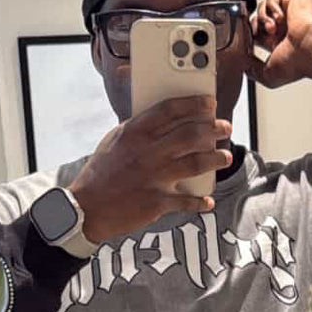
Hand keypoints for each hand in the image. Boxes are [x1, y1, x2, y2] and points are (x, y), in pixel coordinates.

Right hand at [71, 97, 232, 241]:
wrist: (86, 208)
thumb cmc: (101, 173)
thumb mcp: (114, 142)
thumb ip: (137, 129)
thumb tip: (161, 120)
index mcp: (135, 133)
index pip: (170, 110)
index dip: (194, 104)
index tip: (210, 103)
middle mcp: (147, 152)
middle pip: (191, 134)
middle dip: (213, 129)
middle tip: (224, 128)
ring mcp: (154, 177)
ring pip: (196, 163)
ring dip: (216, 159)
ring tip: (225, 157)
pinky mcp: (157, 201)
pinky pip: (187, 201)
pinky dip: (201, 202)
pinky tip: (208, 201)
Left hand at [251, 0, 311, 88]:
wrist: (311, 48)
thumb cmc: (297, 62)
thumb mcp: (268, 75)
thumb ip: (253, 71)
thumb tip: (243, 66)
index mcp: (279, 44)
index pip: (256, 34)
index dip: (249, 36)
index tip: (249, 40)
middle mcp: (284, 28)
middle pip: (257, 19)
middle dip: (255, 26)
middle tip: (262, 34)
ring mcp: (289, 12)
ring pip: (263, 6)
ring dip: (263, 17)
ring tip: (273, 28)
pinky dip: (272, 5)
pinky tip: (280, 17)